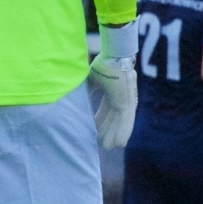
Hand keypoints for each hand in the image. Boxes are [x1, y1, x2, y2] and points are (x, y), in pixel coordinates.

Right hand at [86, 23, 137, 149]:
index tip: (93, 130)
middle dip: (106, 131)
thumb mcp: (92, 80)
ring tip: (109, 148)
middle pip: (112, 119)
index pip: (105, 110)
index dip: (99, 121)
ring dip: (114, 135)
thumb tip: (75, 97)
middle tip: (101, 144)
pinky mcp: (127, 102)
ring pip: (119, 122)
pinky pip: (126, 121)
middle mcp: (120, 97)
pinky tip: (121, 144)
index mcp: (112, 91)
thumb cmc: (103, 64)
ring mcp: (125, 100)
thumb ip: (87, 90)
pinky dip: (123, 132)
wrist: (113, 56)